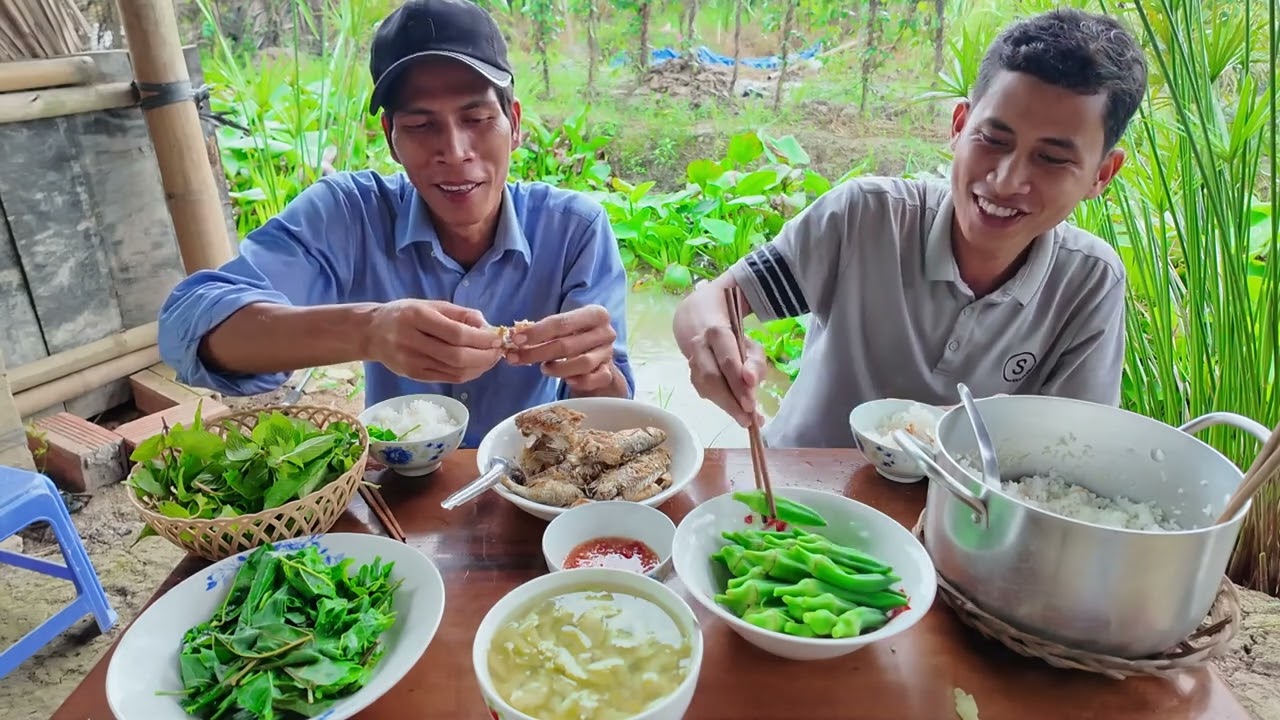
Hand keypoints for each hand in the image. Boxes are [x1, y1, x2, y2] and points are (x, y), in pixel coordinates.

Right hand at [366, 300, 501, 382]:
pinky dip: (468, 374)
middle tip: (498, 351)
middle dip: (484, 356)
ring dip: (479, 367)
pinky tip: (476, 366)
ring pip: (454, 371)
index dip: (481, 339)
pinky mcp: (413, 375)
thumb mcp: (431, 305)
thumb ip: (460, 314)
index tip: (497, 338)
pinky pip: (447, 378)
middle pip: (457, 356)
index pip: (456, 334)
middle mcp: (411, 340)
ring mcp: (411, 362)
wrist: (372, 332)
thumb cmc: (405, 314)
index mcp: (417, 317)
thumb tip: (488, 326)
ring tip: (491, 359)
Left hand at [506, 305, 617, 393]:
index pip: (561, 322)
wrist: (598, 355)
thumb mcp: (563, 328)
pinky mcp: (609, 372)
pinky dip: (580, 381)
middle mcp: (605, 332)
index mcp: (595, 313)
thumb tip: (515, 338)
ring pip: (582, 363)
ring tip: (543, 368)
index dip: (536, 332)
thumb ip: (543, 332)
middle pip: (567, 345)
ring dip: (557, 368)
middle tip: (517, 358)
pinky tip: (567, 381)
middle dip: (538, 352)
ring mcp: (608, 353)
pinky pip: (595, 379)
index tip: (516, 339)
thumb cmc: (575, 337)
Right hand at [685, 325, 768, 427]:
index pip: (727, 362)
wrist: (710, 337)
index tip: (751, 405)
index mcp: (717, 334)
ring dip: (726, 406)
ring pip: (706, 388)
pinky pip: (706, 393)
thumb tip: (751, 381)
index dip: (738, 385)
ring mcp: (692, 363)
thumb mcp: (753, 349)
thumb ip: (756, 364)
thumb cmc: (737, 345)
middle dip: (731, 401)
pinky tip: (735, 410)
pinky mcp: (692, 377)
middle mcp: (700, 347)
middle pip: (712, 378)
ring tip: (744, 419)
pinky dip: (722, 405)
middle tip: (747, 420)